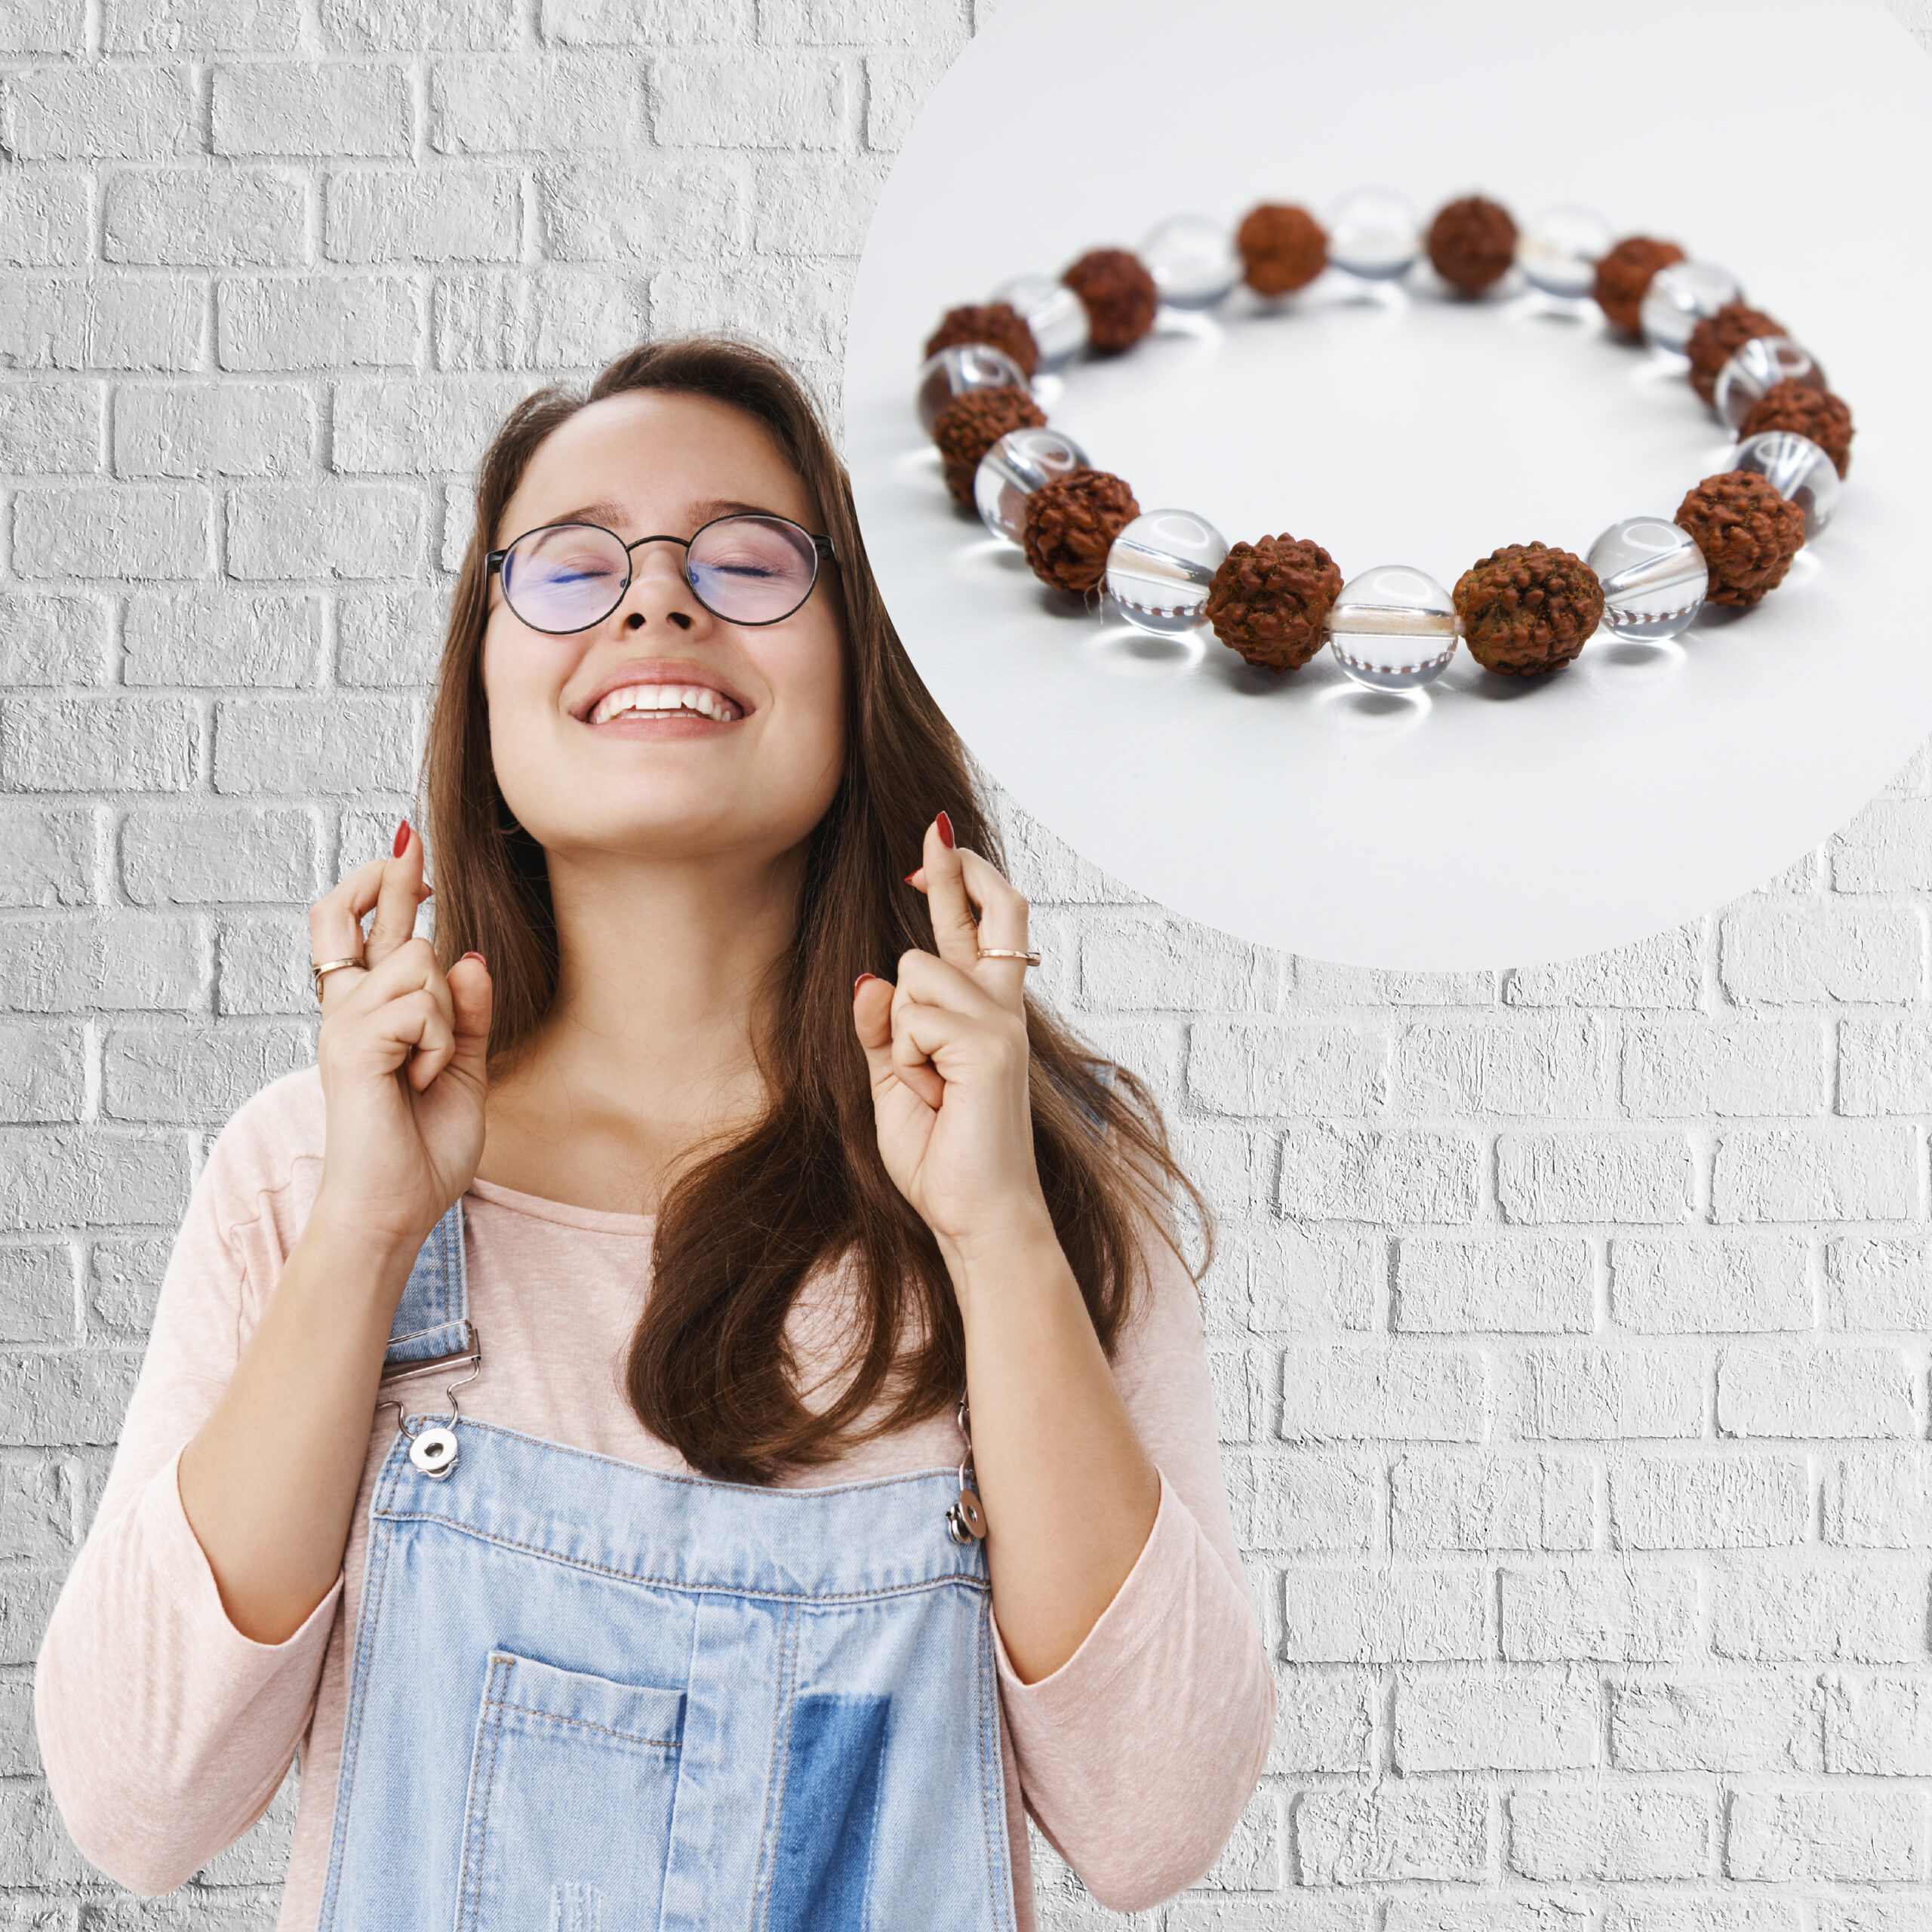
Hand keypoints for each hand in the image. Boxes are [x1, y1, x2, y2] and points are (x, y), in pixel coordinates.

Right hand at [308, 821, 492, 1263]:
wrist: (396, 1207)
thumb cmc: (422, 1147)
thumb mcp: (463, 1069)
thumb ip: (467, 1015)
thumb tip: (469, 955)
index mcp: (368, 1014)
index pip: (357, 930)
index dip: (379, 886)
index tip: (410, 852)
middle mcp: (345, 1010)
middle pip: (349, 912)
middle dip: (388, 876)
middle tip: (411, 836)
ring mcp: (343, 1024)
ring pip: (418, 962)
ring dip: (445, 1019)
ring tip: (429, 1071)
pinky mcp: (352, 1045)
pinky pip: (421, 1008)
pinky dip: (439, 1046)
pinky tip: (420, 1083)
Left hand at [852, 813, 1051, 1273]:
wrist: (976, 1215)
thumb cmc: (942, 1155)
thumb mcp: (893, 1082)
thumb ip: (883, 1028)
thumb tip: (869, 976)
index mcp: (985, 1014)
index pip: (982, 929)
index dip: (961, 882)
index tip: (934, 847)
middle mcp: (1003, 1009)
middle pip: (992, 909)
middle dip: (957, 867)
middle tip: (933, 831)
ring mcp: (1002, 1023)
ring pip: (915, 973)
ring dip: (902, 1033)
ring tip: (927, 1088)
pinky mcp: (991, 1044)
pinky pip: (914, 1017)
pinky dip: (908, 1059)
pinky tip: (934, 1096)